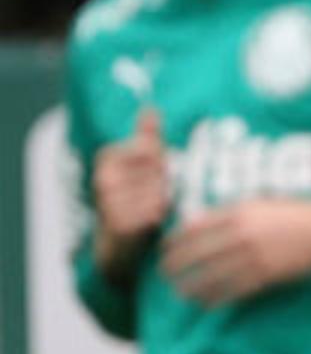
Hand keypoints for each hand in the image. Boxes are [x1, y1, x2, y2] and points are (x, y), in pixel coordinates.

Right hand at [91, 107, 170, 281]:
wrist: (118, 246)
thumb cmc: (135, 198)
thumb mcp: (142, 165)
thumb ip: (147, 137)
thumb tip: (150, 107)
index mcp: (107, 158)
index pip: (152, 149)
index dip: (161, 163)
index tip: (153, 174)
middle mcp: (103, 178)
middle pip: (159, 171)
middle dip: (165, 184)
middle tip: (153, 195)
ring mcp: (108, 202)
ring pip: (159, 192)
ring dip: (164, 201)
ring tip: (152, 209)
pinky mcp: (119, 224)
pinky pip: (155, 213)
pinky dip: (160, 217)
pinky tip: (151, 222)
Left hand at [161, 199, 310, 305]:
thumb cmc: (290, 213)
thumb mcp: (258, 203)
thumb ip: (227, 212)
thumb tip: (195, 222)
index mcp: (238, 212)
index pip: (194, 228)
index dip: (174, 241)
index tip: (163, 250)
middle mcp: (242, 233)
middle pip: (198, 253)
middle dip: (176, 265)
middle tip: (164, 274)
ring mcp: (254, 255)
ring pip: (212, 274)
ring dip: (192, 285)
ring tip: (180, 292)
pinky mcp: (266, 274)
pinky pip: (234, 289)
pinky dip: (216, 298)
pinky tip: (205, 303)